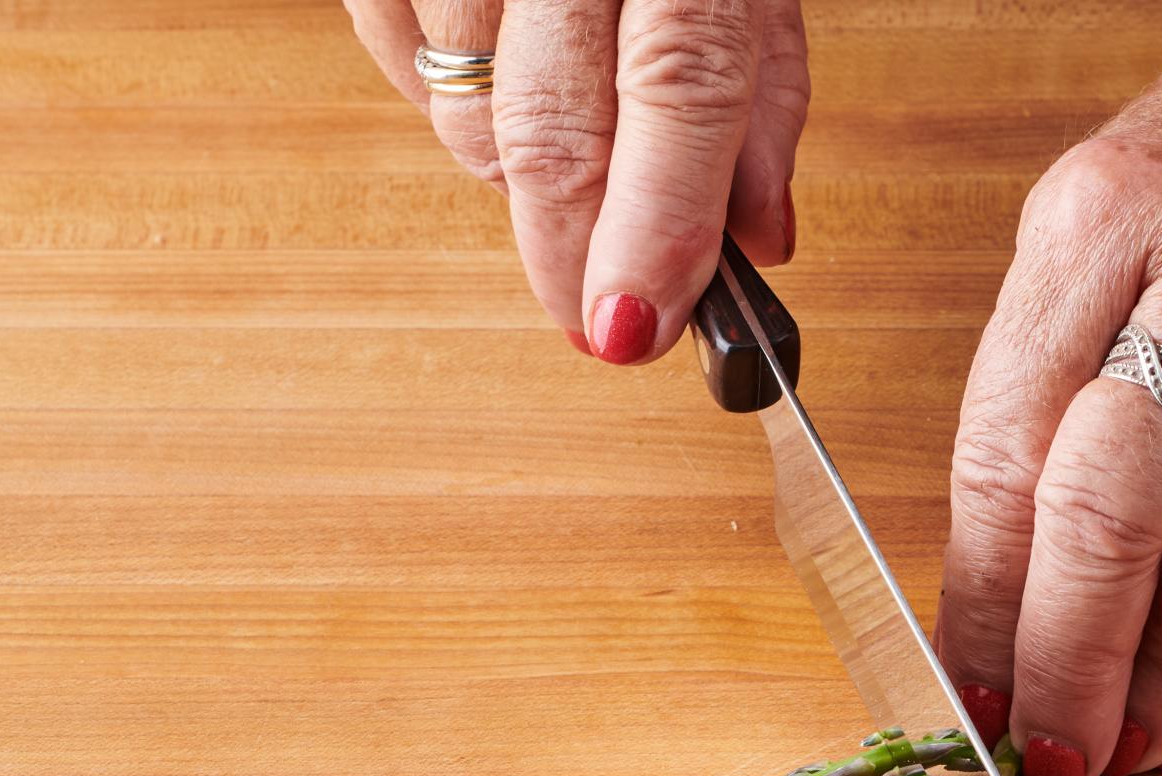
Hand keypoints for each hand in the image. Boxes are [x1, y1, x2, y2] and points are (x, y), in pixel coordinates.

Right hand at [344, 0, 808, 360]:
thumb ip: (762, 91)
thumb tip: (759, 237)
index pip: (679, 87)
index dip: (658, 223)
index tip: (635, 328)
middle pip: (553, 126)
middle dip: (572, 252)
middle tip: (596, 320)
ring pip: (467, 115)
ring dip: (520, 177)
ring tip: (568, 147)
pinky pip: (398, 61)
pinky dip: (448, 101)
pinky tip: (498, 73)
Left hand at [936, 0, 1161, 775]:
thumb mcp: (1095, 227)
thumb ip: (1043, 387)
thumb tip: (1000, 595)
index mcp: (1106, 215)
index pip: (1009, 444)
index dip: (980, 594)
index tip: (965, 688)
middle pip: (1119, 503)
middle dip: (1066, 656)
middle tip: (1041, 750)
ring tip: (1123, 751)